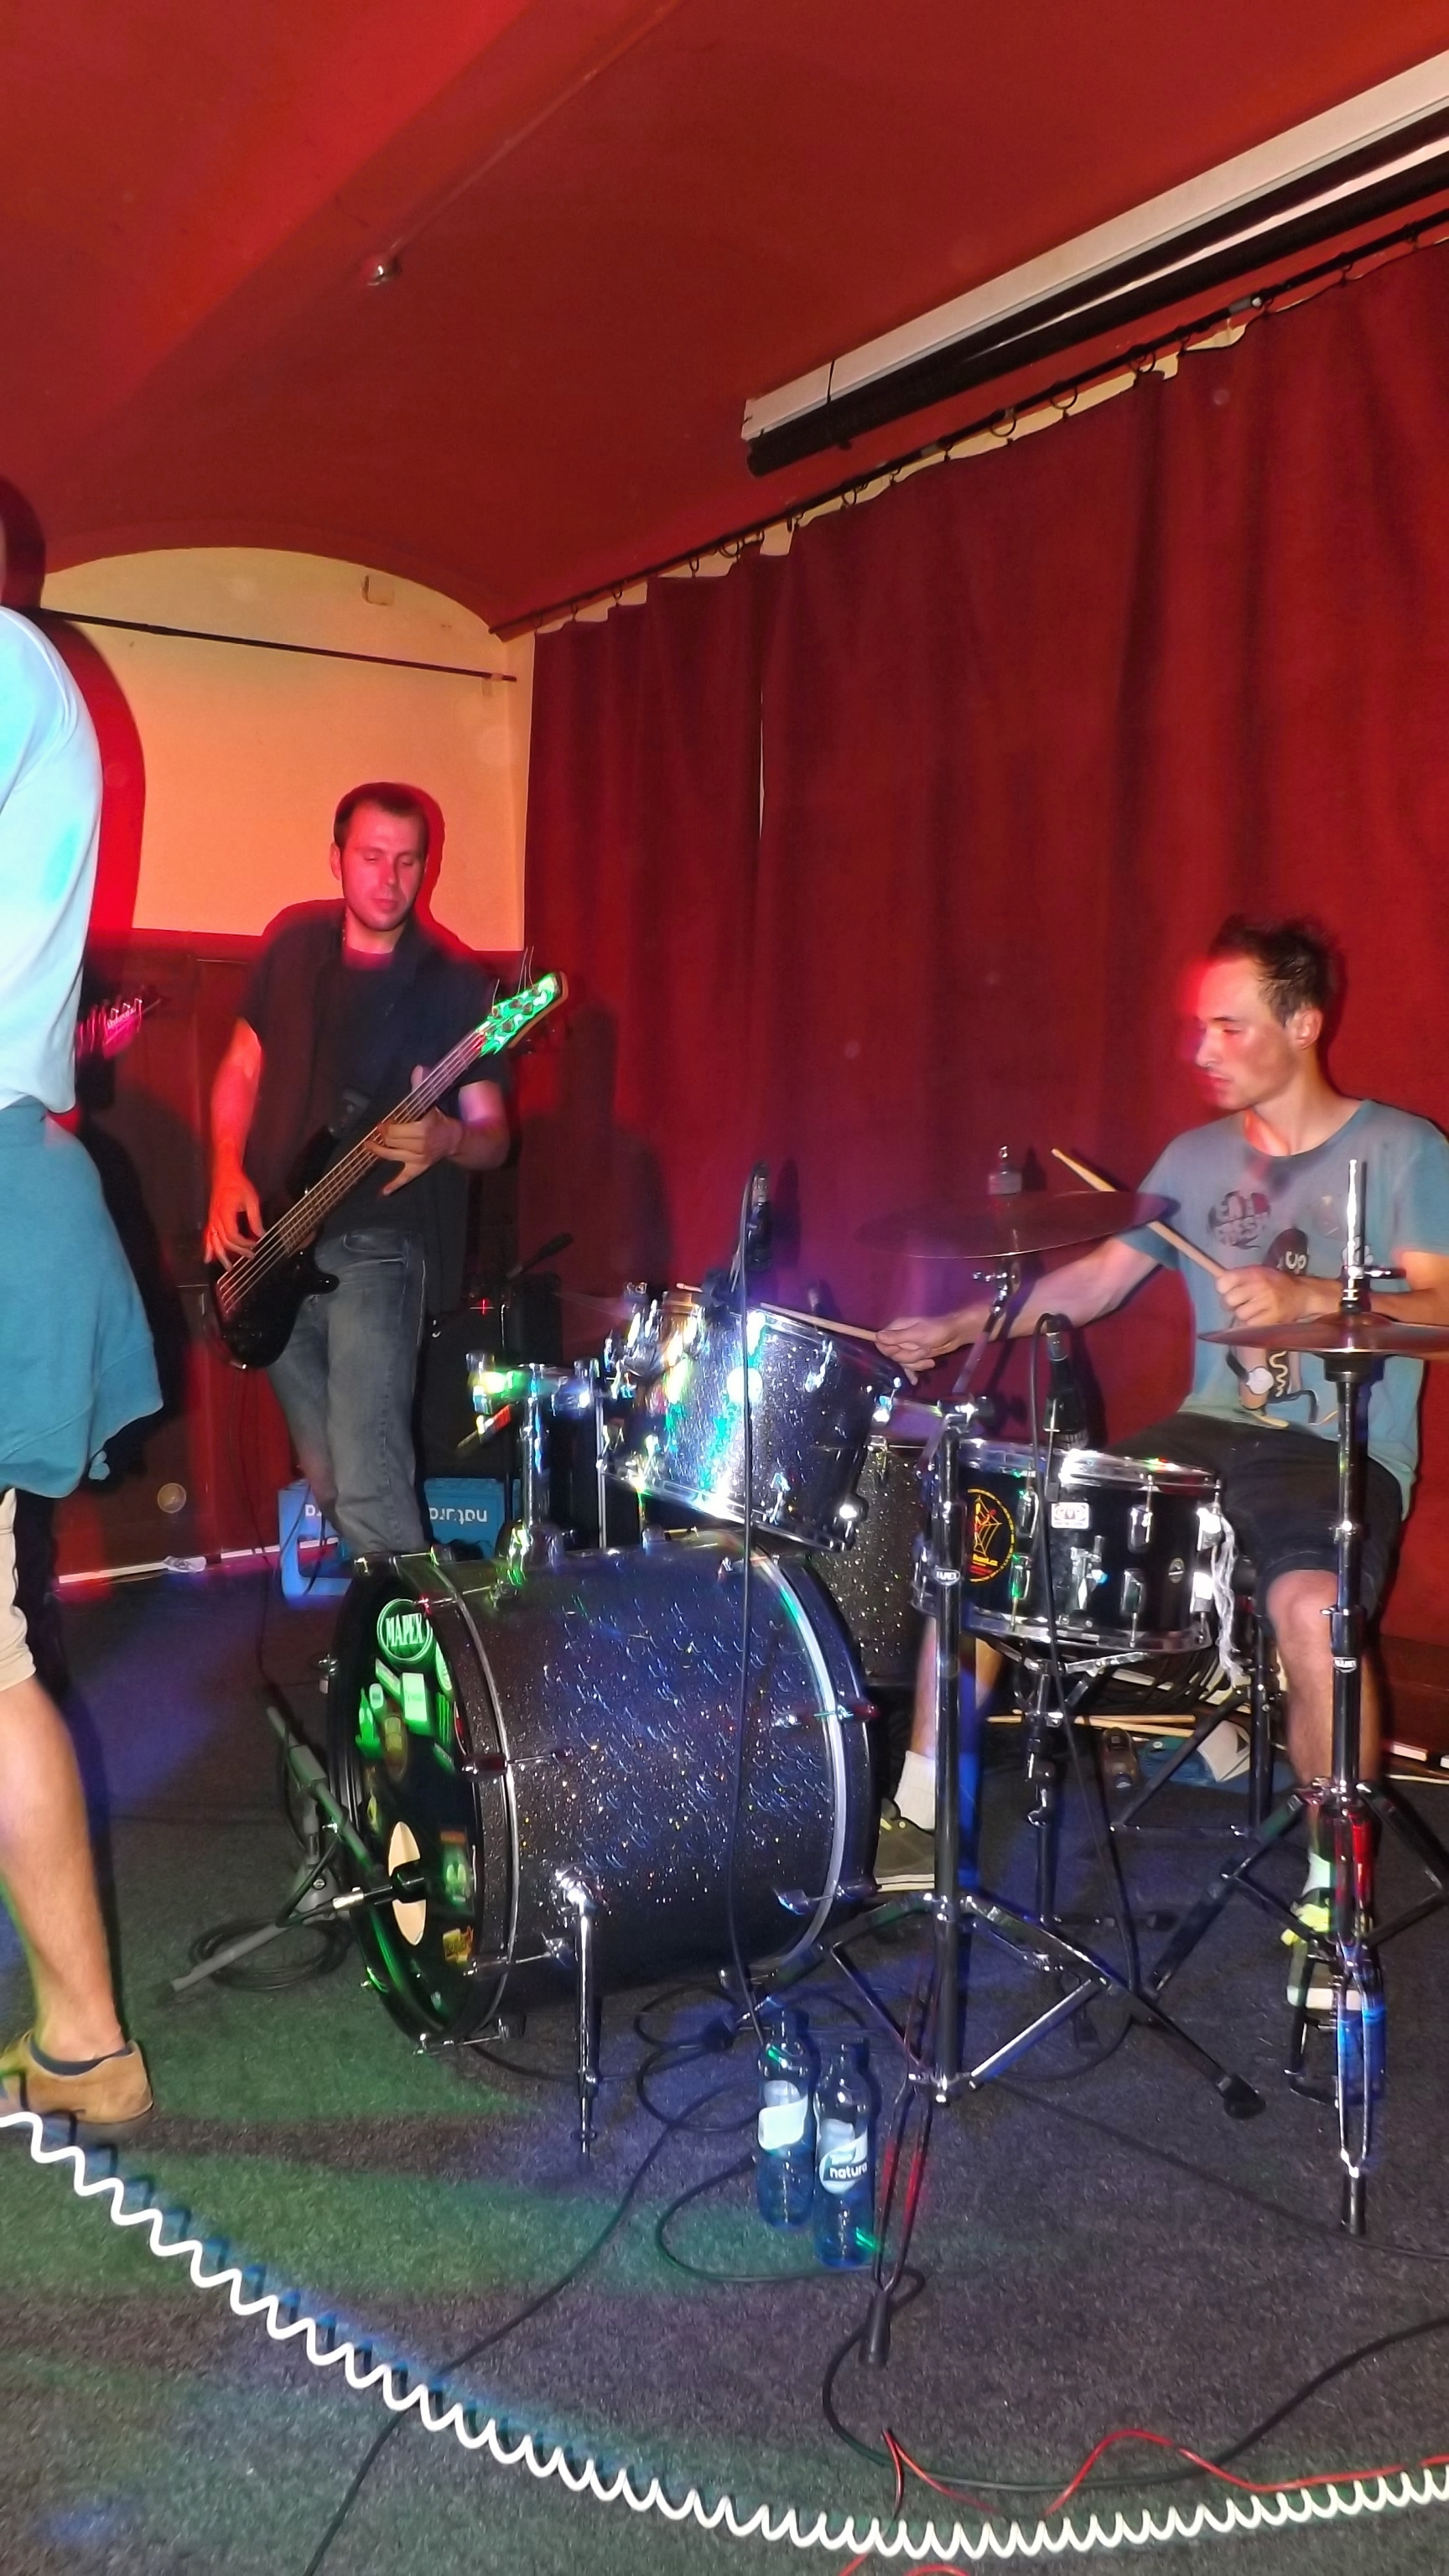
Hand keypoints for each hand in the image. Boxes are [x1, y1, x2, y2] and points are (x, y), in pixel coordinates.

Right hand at [204, 1162, 262, 1262]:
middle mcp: (215, 1218)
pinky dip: (207, 1247)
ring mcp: (211, 1219)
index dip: (244, 1243)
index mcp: (225, 1212)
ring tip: (228, 1267)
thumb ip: (255, 1218)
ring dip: (221, 1255)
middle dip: (237, 1251)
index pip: (232, 1235)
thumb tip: (261, 1233)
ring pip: (213, 1241)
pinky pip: (207, 1236)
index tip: (255, 1243)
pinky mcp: (211, 1219)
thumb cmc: (238, 1184)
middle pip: (224, 1241)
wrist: (224, 1173)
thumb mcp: (251, 1199)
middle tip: (250, 1256)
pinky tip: (208, 1258)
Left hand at [376, 1070, 460, 1195]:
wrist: (456, 1140)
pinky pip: (405, 1178)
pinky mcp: (418, 1168)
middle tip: (378, 1131)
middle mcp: (420, 1145)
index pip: (397, 1128)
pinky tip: (383, 1192)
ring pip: (393, 1155)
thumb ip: (421, 1087)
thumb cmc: (440, 1121)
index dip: (387, 1126)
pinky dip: (394, 1186)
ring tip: (368, 1146)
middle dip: (383, 1135)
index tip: (382, 1123)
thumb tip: (418, 1069)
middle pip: (393, 1141)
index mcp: (423, 1128)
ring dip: (379, 1151)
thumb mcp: (431, 1104)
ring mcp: (418, 1159)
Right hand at [877, 1310, 973, 1383]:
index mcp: (896, 1328)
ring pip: (903, 1363)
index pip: (882, 1344)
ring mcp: (907, 1348)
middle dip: (909, 1357)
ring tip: (929, 1354)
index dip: (891, 1351)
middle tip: (924, 1350)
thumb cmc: (937, 1331)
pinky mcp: (915, 1356)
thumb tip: (877, 1337)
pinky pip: (909, 1367)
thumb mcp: (917, 1334)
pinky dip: (913, 1372)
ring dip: (917, 1362)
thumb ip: (897, 1337)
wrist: (954, 1335)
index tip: (902, 1350)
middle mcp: (899, 1338)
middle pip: (893, 1356)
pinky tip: (914, 1381)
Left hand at [1215, 1265, 1333, 1333]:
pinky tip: (1261, 1318)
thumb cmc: (1276, 1284)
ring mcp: (1267, 1301)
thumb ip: (1240, 1277)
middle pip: (1229, 1300)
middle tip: (1239, 1304)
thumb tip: (1218, 1284)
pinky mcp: (1273, 1317)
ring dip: (1244, 1315)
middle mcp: (1260, 1285)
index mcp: (1254, 1272)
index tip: (1227, 1290)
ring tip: (1254, 1310)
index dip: (1223, 1288)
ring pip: (1240, 1314)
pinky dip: (1253, 1323)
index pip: (1224, 1281)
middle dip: (1230, 1304)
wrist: (1303, 1294)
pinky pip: (1251, 1325)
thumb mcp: (1259, 1273)